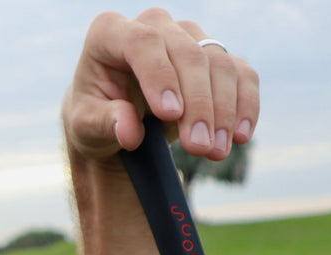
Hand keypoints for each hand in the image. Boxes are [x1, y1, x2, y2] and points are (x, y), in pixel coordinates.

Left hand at [63, 8, 258, 163]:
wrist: (116, 122)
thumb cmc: (94, 118)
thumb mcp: (85, 126)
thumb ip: (104, 124)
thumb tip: (129, 132)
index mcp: (110, 33)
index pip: (142, 42)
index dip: (159, 75)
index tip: (170, 114)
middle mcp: (153, 25)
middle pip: (187, 53)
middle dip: (197, 103)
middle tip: (199, 147)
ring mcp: (187, 36)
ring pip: (218, 63)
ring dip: (222, 111)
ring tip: (215, 152)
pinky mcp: (214, 56)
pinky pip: (241, 73)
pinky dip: (245, 104)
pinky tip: (241, 135)